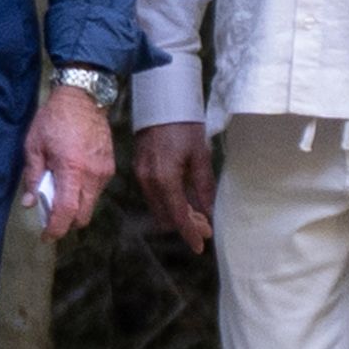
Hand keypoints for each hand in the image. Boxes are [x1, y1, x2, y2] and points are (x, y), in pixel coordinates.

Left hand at [21, 87, 116, 238]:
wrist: (83, 98)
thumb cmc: (54, 119)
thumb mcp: (34, 146)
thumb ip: (33, 177)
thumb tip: (30, 203)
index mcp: (71, 170)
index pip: (66, 212)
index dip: (55, 229)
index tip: (46, 236)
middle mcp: (92, 175)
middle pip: (83, 216)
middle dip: (67, 222)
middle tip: (51, 218)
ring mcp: (104, 172)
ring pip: (91, 204)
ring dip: (77, 207)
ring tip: (61, 194)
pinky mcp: (110, 167)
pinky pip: (97, 190)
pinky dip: (84, 193)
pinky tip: (73, 180)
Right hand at [136, 121, 213, 251]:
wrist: (160, 101)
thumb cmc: (184, 125)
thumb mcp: (200, 156)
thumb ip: (204, 187)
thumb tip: (210, 212)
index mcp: (165, 179)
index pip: (178, 216)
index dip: (190, 234)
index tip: (200, 247)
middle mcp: (148, 181)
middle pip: (166, 217)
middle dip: (185, 225)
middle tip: (206, 226)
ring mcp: (140, 175)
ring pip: (158, 207)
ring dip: (176, 214)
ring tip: (198, 212)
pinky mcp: (139, 169)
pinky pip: (153, 195)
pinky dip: (168, 202)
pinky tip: (184, 198)